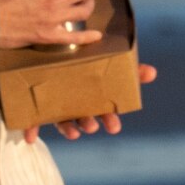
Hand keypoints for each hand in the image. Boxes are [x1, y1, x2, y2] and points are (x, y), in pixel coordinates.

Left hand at [17, 61, 158, 143]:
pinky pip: (32, 119)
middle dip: (88, 123)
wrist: (51, 47)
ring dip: (67, 129)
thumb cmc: (83, 59)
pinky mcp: (36, 105)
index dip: (109, 119)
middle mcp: (75, 103)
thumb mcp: (108, 60)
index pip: (104, 110)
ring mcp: (56, 105)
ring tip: (73, 132)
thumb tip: (153, 72)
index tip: (114, 127)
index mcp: (93, 96)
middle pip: (83, 116)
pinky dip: (31, 128)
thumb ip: (130, 68)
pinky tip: (30, 137)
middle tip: (93, 127)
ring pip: (62, 120)